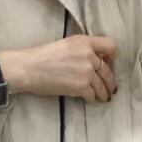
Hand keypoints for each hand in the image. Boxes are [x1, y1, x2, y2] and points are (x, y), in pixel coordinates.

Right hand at [0, 35, 118, 102]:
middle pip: (108, 70)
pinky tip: (89, 99)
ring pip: (103, 85)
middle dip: (110, 82)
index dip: (113, 57)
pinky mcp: (82, 86)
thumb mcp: (66, 45)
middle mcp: (89, 55)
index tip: (110, 64)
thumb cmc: (42, 57)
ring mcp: (87, 71)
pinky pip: (93, 95)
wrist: (28, 68)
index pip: (111, 46)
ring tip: (103, 97)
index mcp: (84, 42)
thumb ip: (82, 50)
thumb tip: (94, 60)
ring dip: (103, 93)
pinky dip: (91, 99)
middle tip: (110, 88)